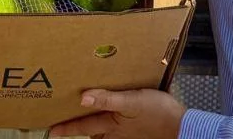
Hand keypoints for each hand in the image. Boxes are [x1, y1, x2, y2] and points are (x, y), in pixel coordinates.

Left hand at [49, 87, 185, 138]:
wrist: (182, 127)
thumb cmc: (159, 113)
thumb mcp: (131, 101)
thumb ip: (107, 98)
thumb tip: (82, 98)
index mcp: (111, 125)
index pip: (82, 126)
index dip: (65, 128)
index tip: (50, 131)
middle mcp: (115, 133)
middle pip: (91, 131)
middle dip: (77, 127)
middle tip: (63, 123)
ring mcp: (125, 135)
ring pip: (102, 133)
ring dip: (92, 127)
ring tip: (83, 118)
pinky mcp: (134, 133)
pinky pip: (114, 131)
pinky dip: (106, 127)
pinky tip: (110, 117)